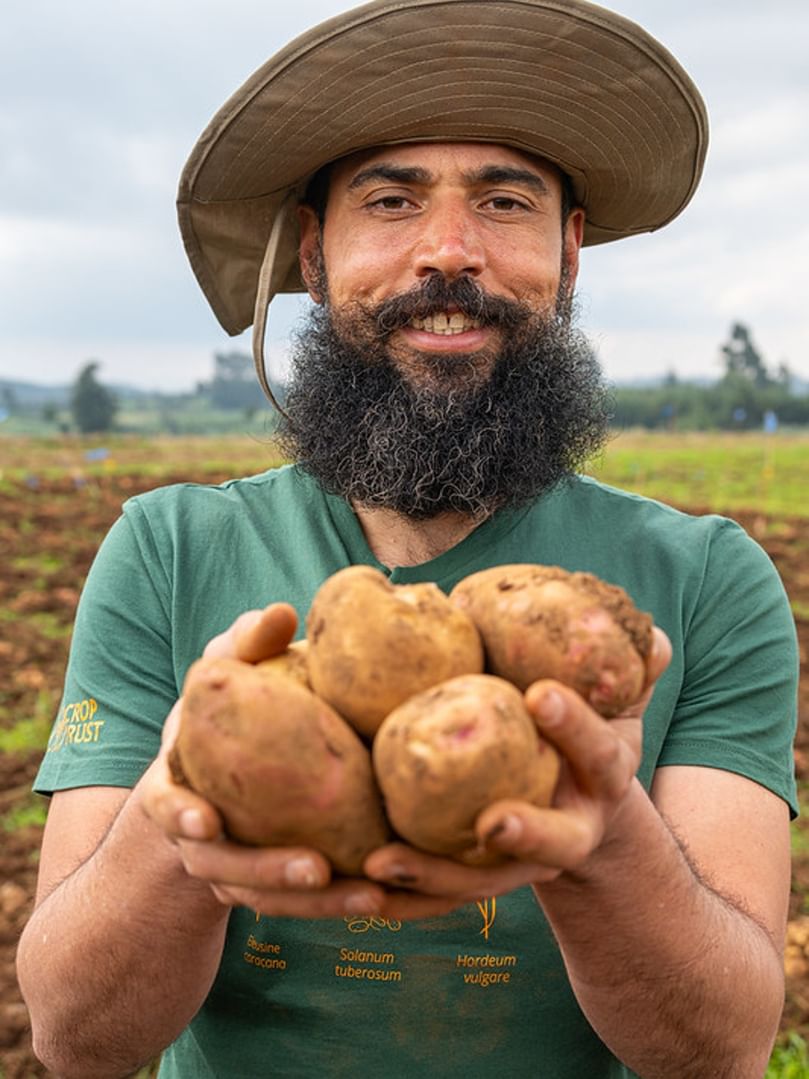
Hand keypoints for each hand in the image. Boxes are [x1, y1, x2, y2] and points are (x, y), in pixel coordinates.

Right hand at [139, 603, 401, 918]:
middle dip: (267, 872)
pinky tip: (385, 897)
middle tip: (315, 868)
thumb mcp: (227, 673)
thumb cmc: (231, 709)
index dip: (180, 816)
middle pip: (224, 867)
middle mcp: (199, 836)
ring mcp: (234, 867)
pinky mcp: (275, 885)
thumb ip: (245, 644)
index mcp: (178, 784)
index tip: (206, 822)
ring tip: (368, 897)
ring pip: (268, 899)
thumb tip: (281, 611)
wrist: (230, 766)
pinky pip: (302, 907)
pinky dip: (339, 906)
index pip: (165, 805)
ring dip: (316, 904)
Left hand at [362, 627, 672, 908]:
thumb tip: (652, 638)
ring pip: (482, 883)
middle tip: (491, 822)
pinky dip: (402, 902)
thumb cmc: (587, 739)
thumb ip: (633, 670)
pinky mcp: (477, 880)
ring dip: (432, 877)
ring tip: (379, 862)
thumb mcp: (618, 706)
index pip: (598, 752)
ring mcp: (522, 864)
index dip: (574, 726)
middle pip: (553, 843)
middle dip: (525, 834)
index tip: (539, 695)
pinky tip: (359, 894)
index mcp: (604, 778)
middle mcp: (569, 831)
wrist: (580, 813)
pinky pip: (439, 900)